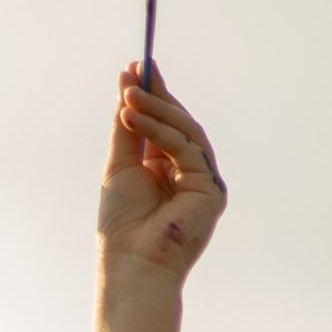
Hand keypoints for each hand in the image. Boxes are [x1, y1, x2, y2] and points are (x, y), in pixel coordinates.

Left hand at [97, 72, 225, 279]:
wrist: (131, 263)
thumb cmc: (121, 224)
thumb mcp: (120, 165)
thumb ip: (127, 128)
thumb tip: (128, 84)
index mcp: (167, 170)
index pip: (164, 125)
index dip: (153, 97)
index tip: (135, 68)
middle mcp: (188, 173)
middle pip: (179, 124)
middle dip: (157, 96)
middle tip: (136, 71)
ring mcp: (203, 180)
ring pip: (184, 131)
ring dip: (155, 110)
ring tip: (128, 96)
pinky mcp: (211, 189)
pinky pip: (186, 149)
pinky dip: (159, 131)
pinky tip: (133, 119)